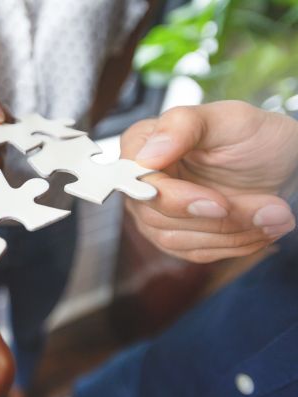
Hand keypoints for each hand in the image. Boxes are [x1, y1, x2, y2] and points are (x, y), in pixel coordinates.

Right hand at [122, 101, 297, 262]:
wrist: (282, 164)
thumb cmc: (254, 135)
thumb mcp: (229, 119)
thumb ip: (182, 126)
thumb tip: (145, 155)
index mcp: (141, 143)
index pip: (137, 182)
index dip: (175, 199)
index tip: (219, 205)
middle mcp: (140, 180)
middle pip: (156, 215)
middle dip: (217, 219)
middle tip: (268, 208)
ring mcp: (153, 211)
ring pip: (176, 239)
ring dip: (232, 233)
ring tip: (274, 215)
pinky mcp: (174, 236)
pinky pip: (195, 252)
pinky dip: (234, 244)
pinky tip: (262, 226)